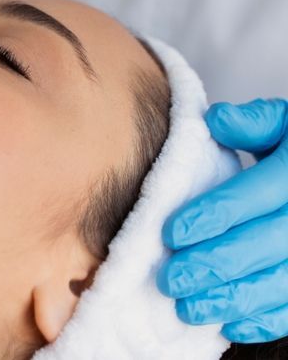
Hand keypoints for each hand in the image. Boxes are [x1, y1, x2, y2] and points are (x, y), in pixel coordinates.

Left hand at [157, 99, 287, 342]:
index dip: (213, 215)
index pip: (254, 195)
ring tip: (188, 307)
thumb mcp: (281, 124)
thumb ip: (250, 123)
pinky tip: (230, 327)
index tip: (172, 233)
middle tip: (170, 279)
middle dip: (214, 265)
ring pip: (281, 282)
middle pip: (264, 245)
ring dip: (234, 299)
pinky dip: (266, 322)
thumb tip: (216, 120)